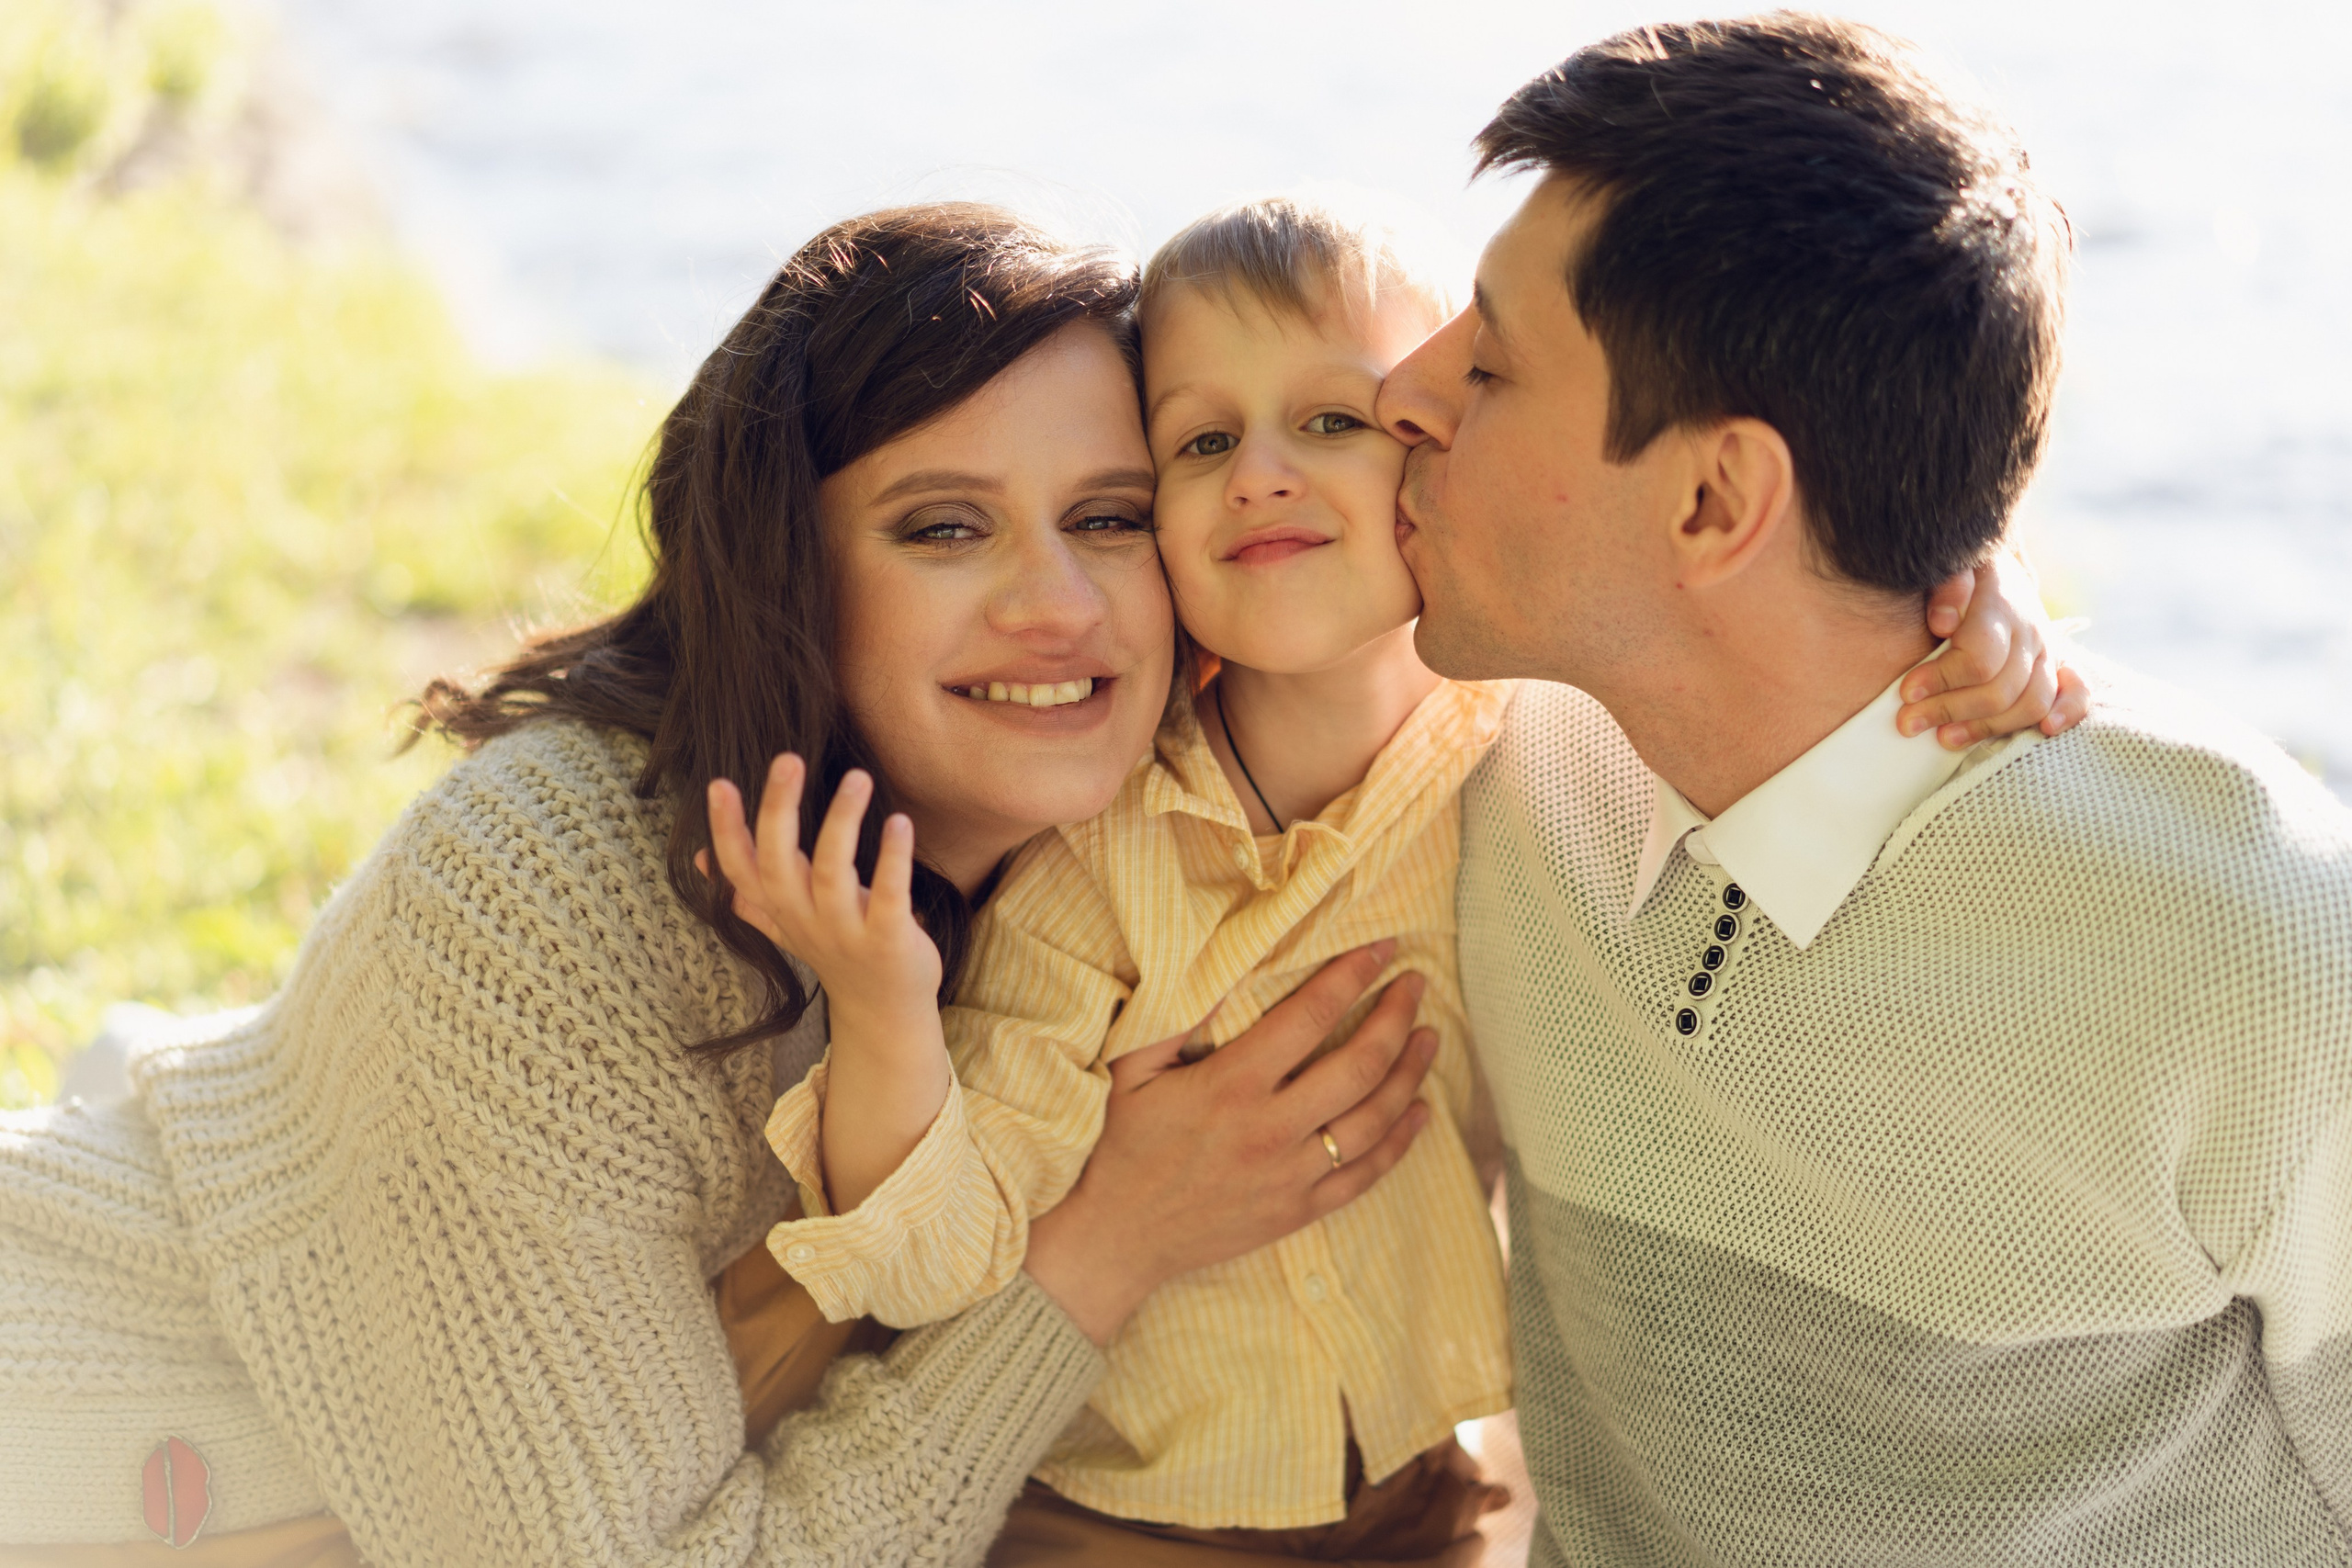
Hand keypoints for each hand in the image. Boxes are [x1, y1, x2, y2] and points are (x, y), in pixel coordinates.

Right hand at [703, 754, 941, 1024]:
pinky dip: (892, 860)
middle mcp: (805, 920)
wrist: (884, 1012)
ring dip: (842, 822)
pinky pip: (888, 896)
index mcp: (779, 909)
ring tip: (858, 777)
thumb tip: (699, 860)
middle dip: (779, 810)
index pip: (739, 869)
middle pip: (778, 864)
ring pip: (833, 874)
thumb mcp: (786, 924)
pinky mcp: (888, 940)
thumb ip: (748, 892)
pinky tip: (900, 822)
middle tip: (789, 758)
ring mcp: (845, 932)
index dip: (726, 830)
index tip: (719, 784)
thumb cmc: (838, 953)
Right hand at [1022, 941, 1436, 1344]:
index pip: (1309, 1017)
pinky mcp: (1299, 1211)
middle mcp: (1271, 1129)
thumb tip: (1220, 972)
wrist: (1119, 1238)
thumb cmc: (1124, 1147)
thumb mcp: (1130, 1072)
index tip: (1381, 948)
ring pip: (1373, 1119)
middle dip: (1395, 1017)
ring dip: (1410, 1073)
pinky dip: (1401, 1142)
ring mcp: (1291, 1174)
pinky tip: (1420, 1112)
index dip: (1351, 976)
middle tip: (1416, 984)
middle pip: (1358, 1065)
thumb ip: (1172, 1021)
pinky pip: (1366, 1176)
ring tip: (1429, 1037)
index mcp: (1231, 1085)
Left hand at [1898, 550, 2090, 747]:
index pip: (1979, 657)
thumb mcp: (1948, 569)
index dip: (1942, 679)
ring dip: (1986, 727)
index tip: (1907, 692)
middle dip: (1949, 709)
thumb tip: (1944, 623)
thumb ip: (1946, 588)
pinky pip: (2078, 694)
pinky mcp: (2060, 666)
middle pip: (2000, 689)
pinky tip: (2045, 730)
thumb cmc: (1961, 576)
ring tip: (1943, 738)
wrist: (1995, 569)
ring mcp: (2049, 650)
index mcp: (2001, 606)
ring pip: (2031, 702)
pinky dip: (2067, 714)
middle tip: (1908, 722)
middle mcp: (2030, 631)